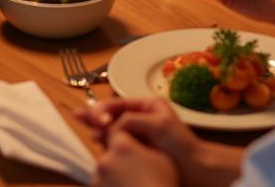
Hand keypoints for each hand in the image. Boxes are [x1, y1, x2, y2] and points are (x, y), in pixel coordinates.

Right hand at [78, 99, 230, 186]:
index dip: (105, 108)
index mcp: (149, 107)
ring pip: (113, 128)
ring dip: (99, 128)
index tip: (94, 116)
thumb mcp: (157, 126)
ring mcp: (140, 134)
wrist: (196, 171)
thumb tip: (111, 125)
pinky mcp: (139, 149)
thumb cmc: (180, 146)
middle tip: (78, 115)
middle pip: (113, 113)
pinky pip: (117, 141)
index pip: (121, 103)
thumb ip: (132, 120)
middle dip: (96, 114)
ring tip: (88, 130)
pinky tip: (97, 141)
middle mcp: (142, 118)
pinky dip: (106, 140)